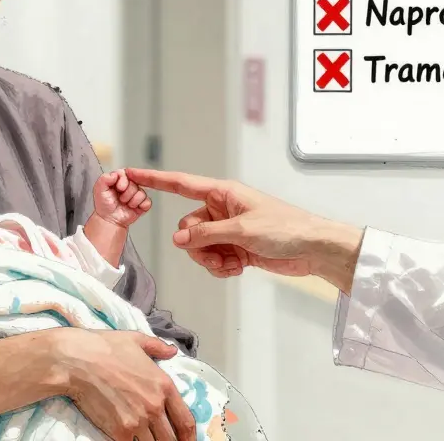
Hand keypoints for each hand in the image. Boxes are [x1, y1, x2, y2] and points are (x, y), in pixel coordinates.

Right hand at [53, 329, 195, 440]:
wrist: (76, 361)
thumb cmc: (104, 347)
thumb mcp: (136, 340)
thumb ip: (157, 347)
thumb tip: (172, 351)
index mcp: (164, 385)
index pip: (186, 421)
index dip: (190, 437)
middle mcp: (155, 406)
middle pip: (172, 439)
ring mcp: (138, 421)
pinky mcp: (120, 432)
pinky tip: (131, 440)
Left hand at [93, 170, 151, 227]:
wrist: (109, 220)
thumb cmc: (104, 206)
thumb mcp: (99, 190)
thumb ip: (104, 179)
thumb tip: (114, 174)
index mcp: (120, 180)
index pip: (126, 173)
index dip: (123, 181)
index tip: (118, 188)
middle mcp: (129, 185)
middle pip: (135, 184)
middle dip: (126, 193)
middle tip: (120, 198)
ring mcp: (136, 194)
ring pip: (141, 193)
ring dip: (132, 200)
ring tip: (125, 204)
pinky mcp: (142, 204)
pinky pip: (147, 202)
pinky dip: (140, 205)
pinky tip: (132, 207)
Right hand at [123, 168, 363, 290]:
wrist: (312, 249)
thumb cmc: (285, 229)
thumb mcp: (241, 230)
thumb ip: (206, 234)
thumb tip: (178, 238)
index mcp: (223, 193)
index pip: (181, 184)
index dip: (155, 179)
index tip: (131, 174)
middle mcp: (222, 208)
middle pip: (188, 226)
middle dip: (197, 246)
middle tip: (218, 255)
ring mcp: (228, 229)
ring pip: (198, 246)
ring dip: (210, 259)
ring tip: (231, 264)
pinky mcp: (236, 247)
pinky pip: (213, 258)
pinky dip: (221, 266)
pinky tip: (238, 268)